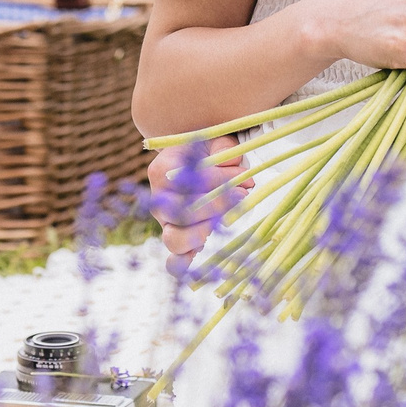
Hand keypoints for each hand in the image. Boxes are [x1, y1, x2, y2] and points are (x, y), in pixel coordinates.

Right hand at [147, 139, 247, 264]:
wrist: (197, 165)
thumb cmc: (209, 153)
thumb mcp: (216, 142)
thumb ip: (224, 149)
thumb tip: (236, 166)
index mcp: (163, 171)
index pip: (188, 180)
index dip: (220, 181)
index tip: (246, 180)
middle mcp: (159, 201)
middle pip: (180, 212)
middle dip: (216, 206)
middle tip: (242, 197)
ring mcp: (166, 225)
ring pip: (174, 240)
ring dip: (204, 234)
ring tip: (227, 222)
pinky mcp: (177, 243)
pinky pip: (174, 264)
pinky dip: (188, 264)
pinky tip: (209, 256)